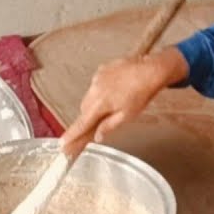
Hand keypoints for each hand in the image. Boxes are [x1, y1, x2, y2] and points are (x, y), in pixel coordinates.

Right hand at [58, 47, 188, 155]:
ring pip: (89, 97)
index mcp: (99, 104)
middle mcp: (94, 90)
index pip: (81, 123)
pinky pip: (96, 84)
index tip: (63, 144)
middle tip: (100, 121)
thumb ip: (109, 126)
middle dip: (90, 117)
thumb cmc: (142, 93)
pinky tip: (116, 90)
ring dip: (96, 103)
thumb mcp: (127, 116)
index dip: (72, 135)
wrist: (151, 70)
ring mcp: (97, 78)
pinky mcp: (101, 70)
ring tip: (116, 101)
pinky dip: (102, 90)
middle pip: (84, 110)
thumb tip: (97, 137)